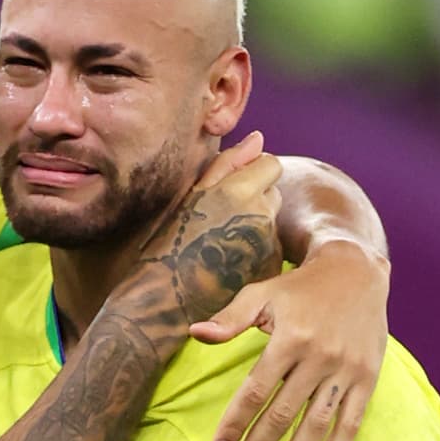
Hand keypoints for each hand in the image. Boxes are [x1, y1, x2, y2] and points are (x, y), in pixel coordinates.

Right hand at [114, 132, 282, 342]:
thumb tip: (259, 139)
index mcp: (239, 191)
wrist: (164, 301)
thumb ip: (228, 163)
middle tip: (222, 222)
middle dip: (256, 200)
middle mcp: (260, 215)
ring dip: (255, 227)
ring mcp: (267, 245)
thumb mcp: (191, 197)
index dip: (254, 174)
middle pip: (274, 193)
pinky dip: (256, 253)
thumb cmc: (169, 245)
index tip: (233, 190)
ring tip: (222, 245)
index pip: (271, 164)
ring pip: (272, 222)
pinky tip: (229, 263)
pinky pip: (271, 250)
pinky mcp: (269, 269)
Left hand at [190, 237, 389, 440]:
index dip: (236, 422)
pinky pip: (350, 423)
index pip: (255, 391)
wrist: (357, 271)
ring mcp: (346, 371)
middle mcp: (319, 357)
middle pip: (283, 414)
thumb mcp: (262, 294)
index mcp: (290, 338)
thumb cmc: (300, 287)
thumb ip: (230, 318)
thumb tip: (195, 333)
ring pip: (316, 425)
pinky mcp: (367, 379)